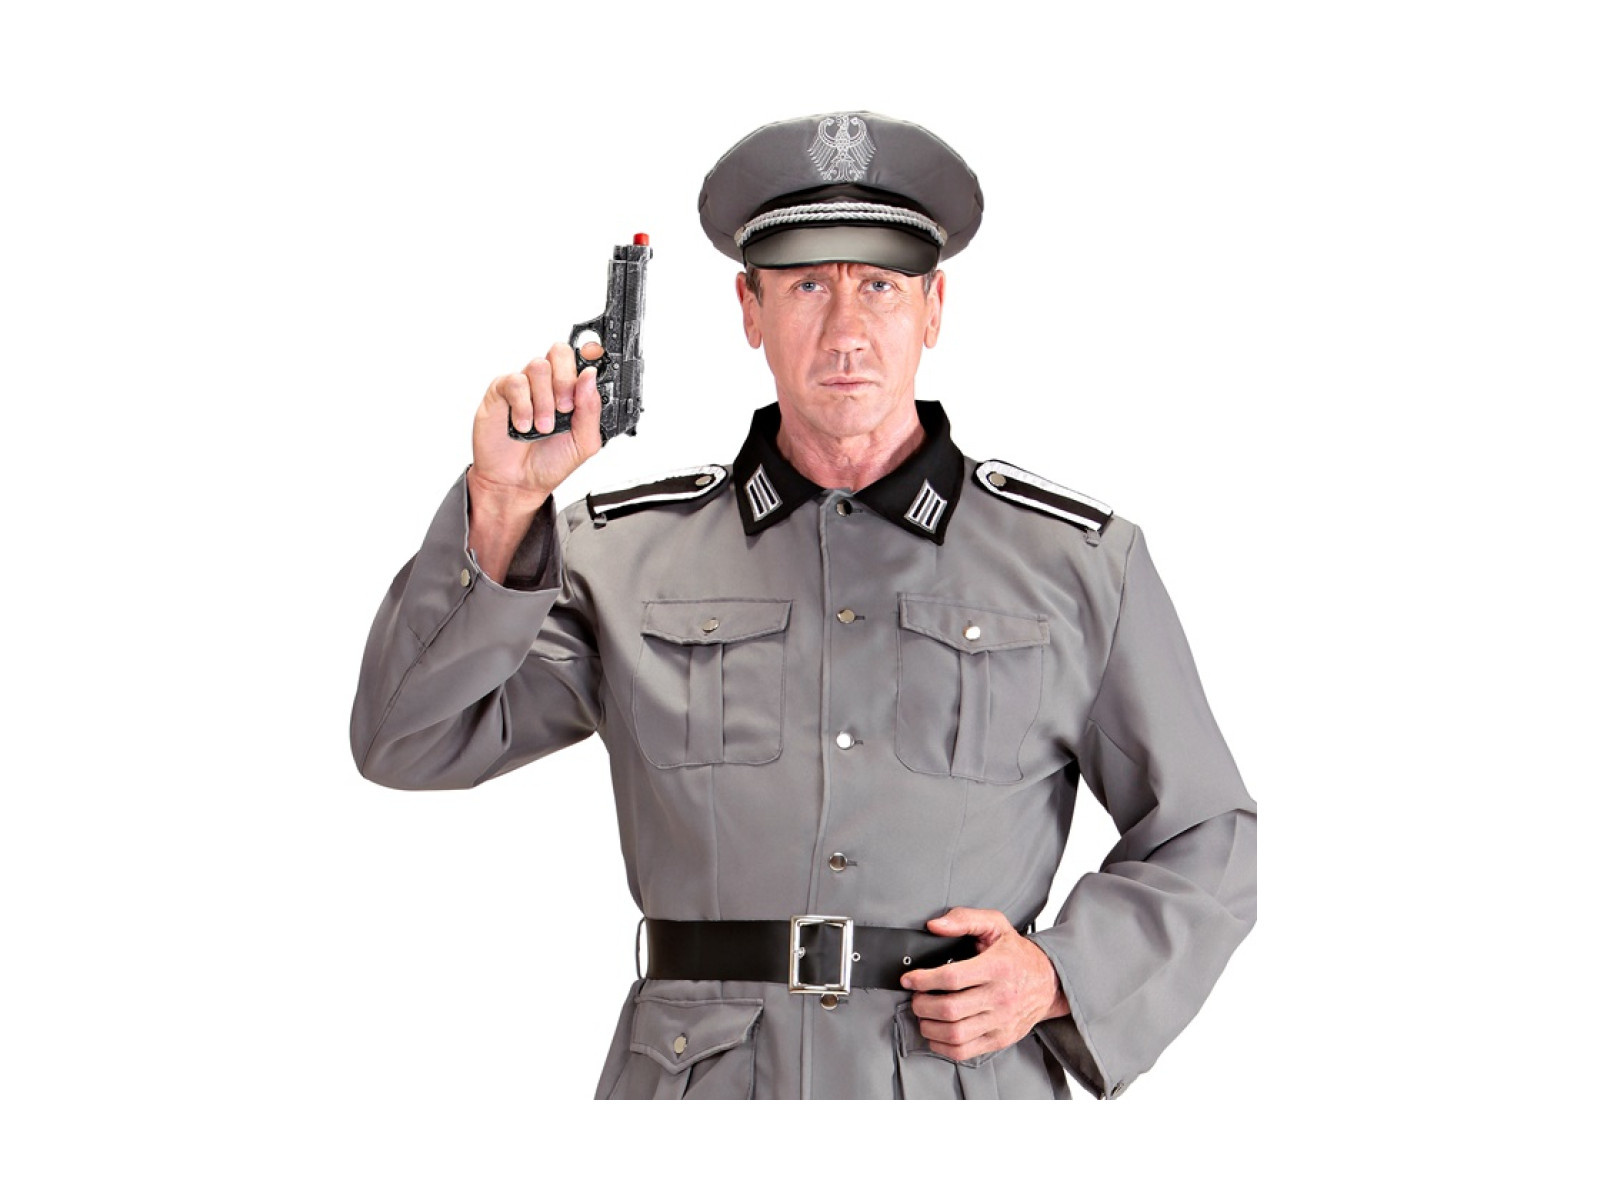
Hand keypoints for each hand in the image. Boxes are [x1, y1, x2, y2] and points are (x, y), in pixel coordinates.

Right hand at [467, 341, 602, 581]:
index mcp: (570, 392)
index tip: (587, 385)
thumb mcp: (584, 442)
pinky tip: (523, 425)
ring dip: (544, 400)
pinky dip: (523, 406)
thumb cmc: (549, 463)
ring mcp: (524, 386)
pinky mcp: (501, 392)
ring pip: (538, 366)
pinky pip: (515, 382)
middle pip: (559, 352)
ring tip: (543, 426)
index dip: (586, 365)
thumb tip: (589, 377)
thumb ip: (591, 409)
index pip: (581, 361)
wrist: (519, 484)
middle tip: (565, 408)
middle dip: (566, 380)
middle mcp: (547, 385)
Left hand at [900, 907, 1070, 1061]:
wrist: (1050, 983)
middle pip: (949, 1009)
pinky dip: (942, 1046)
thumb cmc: (1017, 954)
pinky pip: (964, 1051)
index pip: (952, 978)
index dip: (923, 980)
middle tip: (916, 997)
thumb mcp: (995, 925)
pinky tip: (936, 1033)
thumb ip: (964, 919)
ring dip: (928, 1026)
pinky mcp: (1000, 1039)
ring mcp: (1001, 1022)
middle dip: (922, 1004)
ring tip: (924, 1014)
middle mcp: (1001, 997)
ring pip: (954, 1033)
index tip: (909, 979)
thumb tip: (935, 926)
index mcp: (997, 967)